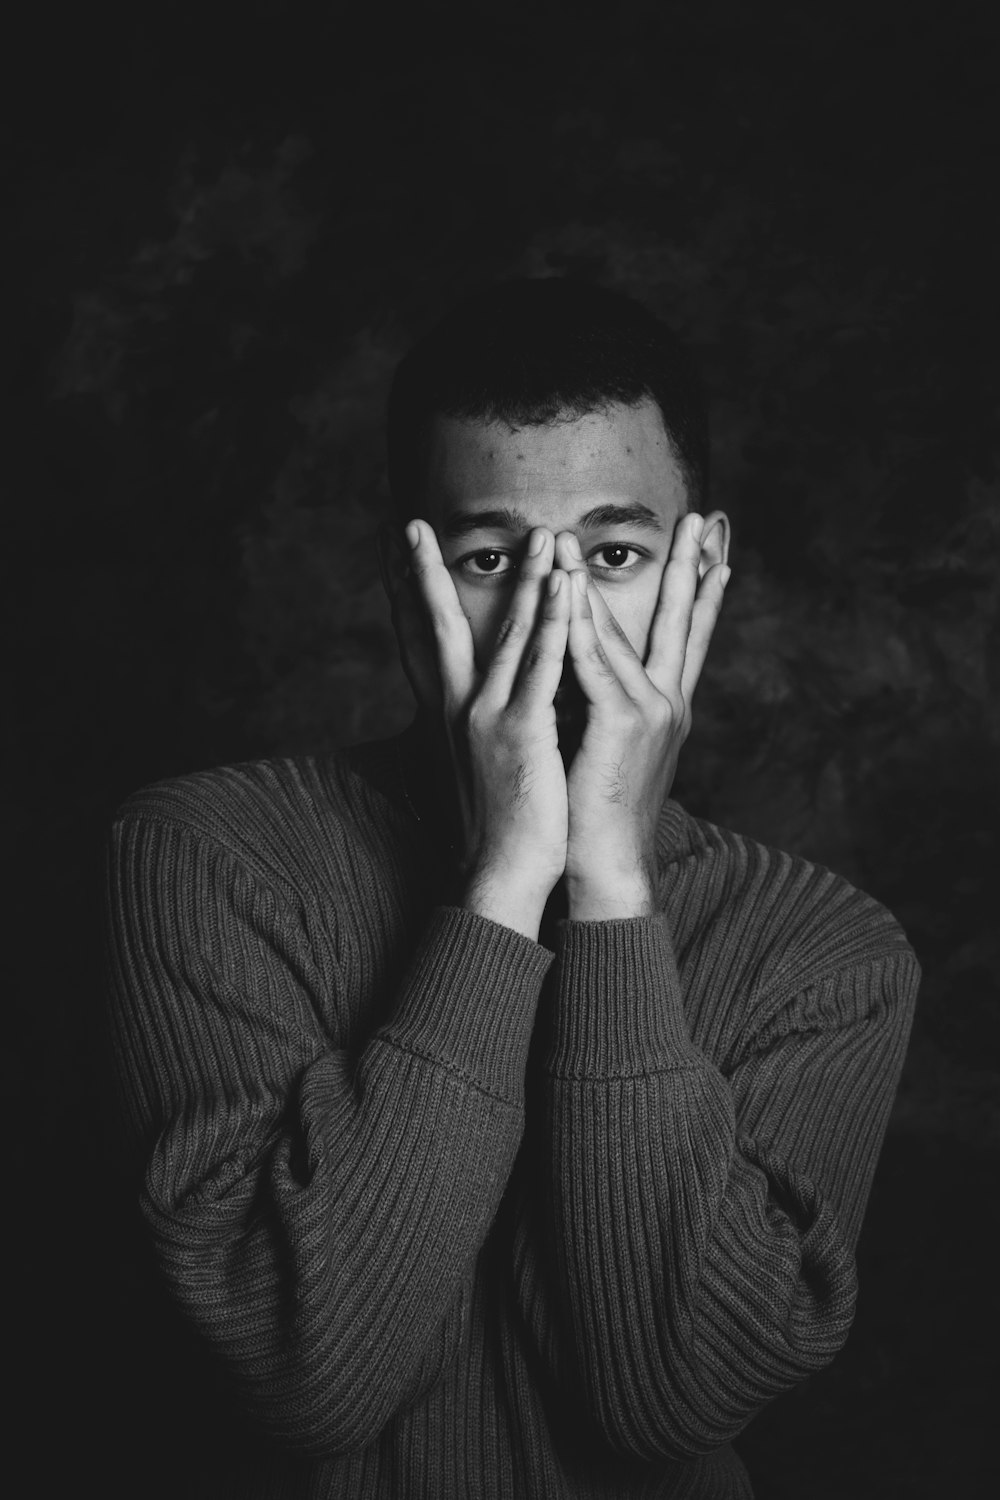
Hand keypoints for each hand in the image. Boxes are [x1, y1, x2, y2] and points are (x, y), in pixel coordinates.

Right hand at [385, 519, 571, 899]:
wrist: (500, 874)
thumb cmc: (500, 825)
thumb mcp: (486, 763)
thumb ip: (487, 724)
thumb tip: (495, 701)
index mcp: (453, 714)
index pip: (425, 643)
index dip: (405, 599)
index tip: (393, 561)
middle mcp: (461, 708)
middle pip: (445, 625)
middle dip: (426, 573)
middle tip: (414, 527)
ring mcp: (488, 716)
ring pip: (507, 634)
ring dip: (524, 580)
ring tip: (537, 534)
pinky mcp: (520, 732)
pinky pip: (539, 667)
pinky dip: (552, 624)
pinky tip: (562, 588)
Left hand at [561, 513, 729, 910]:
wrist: (609, 862)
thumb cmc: (602, 810)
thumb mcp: (615, 748)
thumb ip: (611, 707)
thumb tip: (597, 678)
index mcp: (667, 709)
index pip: (688, 639)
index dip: (705, 596)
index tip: (719, 554)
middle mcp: (667, 704)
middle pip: (680, 622)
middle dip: (690, 568)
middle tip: (701, 518)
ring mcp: (650, 713)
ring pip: (623, 634)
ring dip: (595, 583)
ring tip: (576, 540)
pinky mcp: (622, 726)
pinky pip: (596, 666)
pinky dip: (582, 628)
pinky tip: (570, 594)